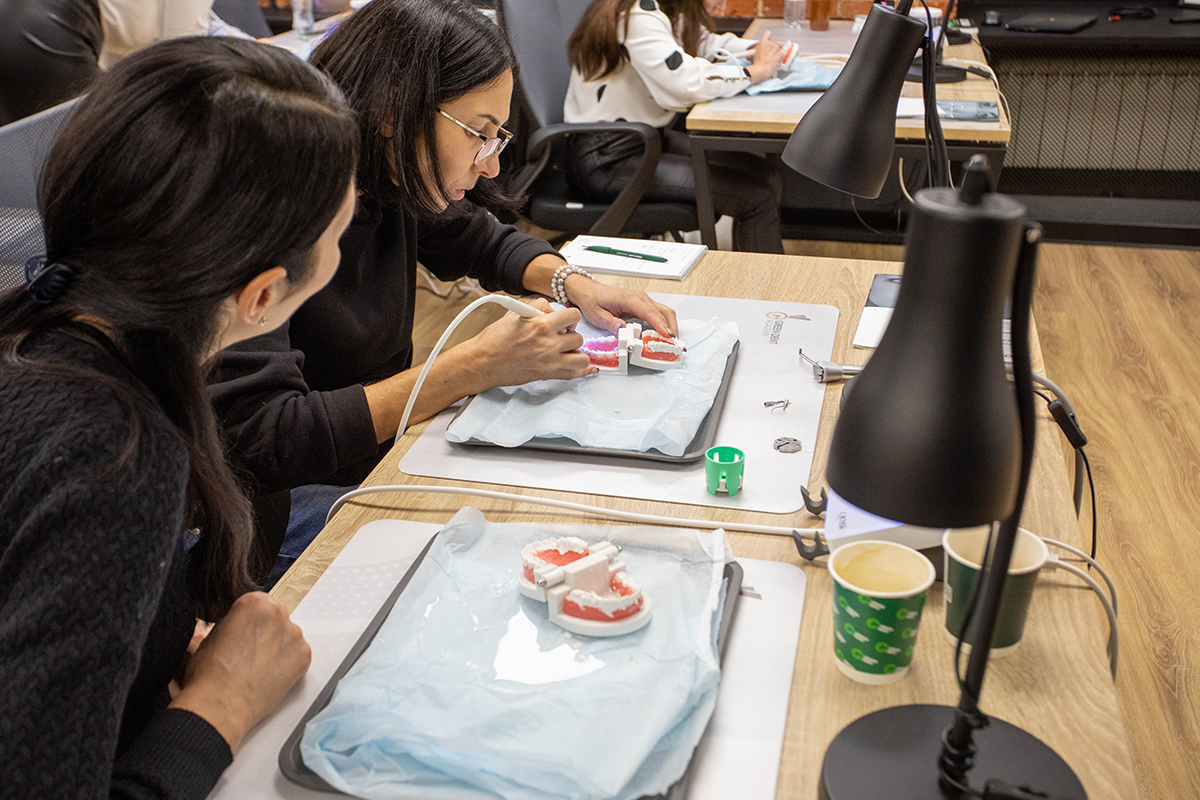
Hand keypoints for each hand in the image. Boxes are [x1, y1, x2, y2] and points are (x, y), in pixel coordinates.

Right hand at [169, 592, 310, 750]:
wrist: (220, 707)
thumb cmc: (209, 674)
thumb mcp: (209, 637)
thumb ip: (229, 623)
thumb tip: (233, 626)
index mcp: (254, 602)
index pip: (258, 603)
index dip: (249, 620)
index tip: (245, 633)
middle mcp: (278, 613)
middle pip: (275, 617)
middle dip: (265, 631)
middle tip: (251, 653)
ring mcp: (294, 634)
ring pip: (288, 635)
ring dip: (278, 646)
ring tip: (259, 668)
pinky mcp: (304, 656)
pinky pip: (298, 654)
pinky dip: (288, 663)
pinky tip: (271, 675)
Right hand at [466, 297, 594, 386]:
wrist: (482, 362)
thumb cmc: (494, 339)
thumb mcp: (516, 312)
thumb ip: (538, 307)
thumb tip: (553, 311)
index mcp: (541, 325)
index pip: (574, 316)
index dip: (571, 317)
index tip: (566, 320)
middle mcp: (549, 344)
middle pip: (579, 338)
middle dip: (571, 335)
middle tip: (562, 336)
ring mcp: (549, 362)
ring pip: (582, 358)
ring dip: (578, 353)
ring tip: (569, 350)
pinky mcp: (546, 375)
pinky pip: (574, 375)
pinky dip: (584, 371)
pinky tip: (588, 367)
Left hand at [563, 275, 679, 337]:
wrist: (588, 290)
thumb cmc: (592, 300)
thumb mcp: (597, 316)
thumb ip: (611, 324)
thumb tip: (625, 332)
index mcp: (630, 299)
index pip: (650, 313)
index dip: (661, 325)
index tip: (668, 336)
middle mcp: (640, 297)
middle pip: (664, 312)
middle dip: (672, 328)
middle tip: (674, 345)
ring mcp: (643, 300)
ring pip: (664, 313)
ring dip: (670, 327)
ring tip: (672, 343)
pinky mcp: (643, 305)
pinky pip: (658, 314)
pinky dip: (664, 325)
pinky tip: (664, 336)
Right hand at [746, 31, 782, 82]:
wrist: (761, 69)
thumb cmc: (756, 62)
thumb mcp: (754, 52)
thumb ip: (760, 47)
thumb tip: (761, 48)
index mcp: (763, 42)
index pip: (768, 33)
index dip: (768, 37)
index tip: (769, 41)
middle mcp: (771, 43)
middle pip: (774, 43)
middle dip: (773, 48)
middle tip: (770, 55)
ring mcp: (776, 48)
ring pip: (779, 49)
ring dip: (777, 53)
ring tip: (772, 60)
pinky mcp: (781, 53)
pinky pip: (782, 54)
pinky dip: (780, 58)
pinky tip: (775, 62)